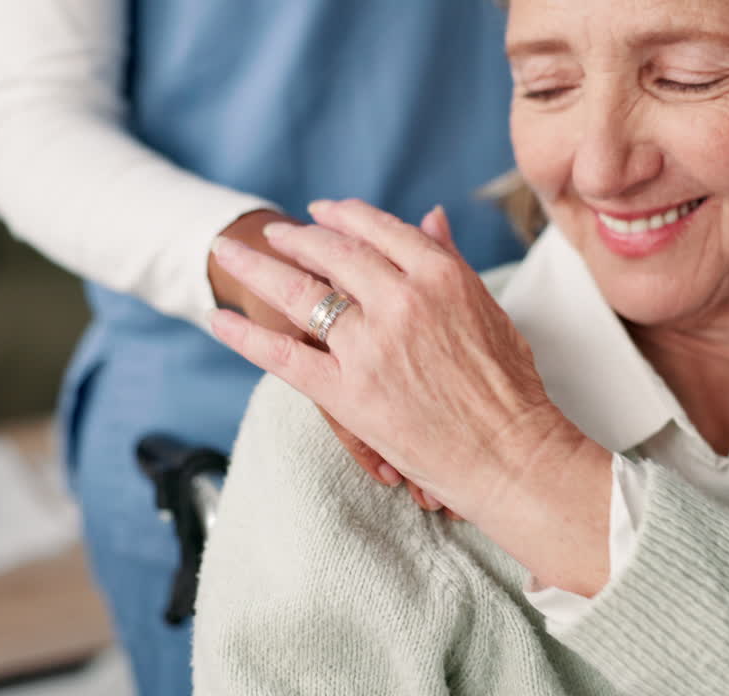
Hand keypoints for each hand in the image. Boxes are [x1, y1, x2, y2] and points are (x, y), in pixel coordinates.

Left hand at [207, 200, 571, 523]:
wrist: (509, 452)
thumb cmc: (510, 387)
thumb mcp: (489, 310)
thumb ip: (451, 261)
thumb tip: (431, 216)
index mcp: (440, 276)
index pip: (378, 229)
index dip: (344, 215)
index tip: (323, 210)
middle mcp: (400, 300)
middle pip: (333, 253)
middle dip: (297, 238)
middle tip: (275, 233)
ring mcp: (369, 346)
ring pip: (300, 294)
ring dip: (258, 269)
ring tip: (231, 254)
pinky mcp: (346, 391)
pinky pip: (283, 356)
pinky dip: (245, 336)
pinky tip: (218, 320)